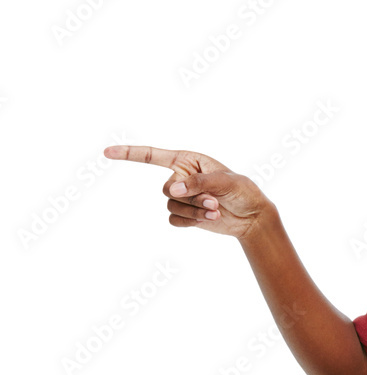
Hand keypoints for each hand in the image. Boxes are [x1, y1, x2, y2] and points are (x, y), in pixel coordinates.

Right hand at [103, 144, 272, 240]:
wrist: (252, 216)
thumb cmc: (243, 191)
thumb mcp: (225, 181)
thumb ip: (198, 183)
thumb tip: (172, 190)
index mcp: (188, 160)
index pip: (152, 156)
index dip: (129, 154)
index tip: (106, 153)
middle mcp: (181, 177)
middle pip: (166, 189)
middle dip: (191, 197)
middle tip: (214, 201)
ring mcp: (182, 196)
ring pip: (171, 206)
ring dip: (194, 211)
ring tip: (215, 210)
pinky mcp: (185, 214)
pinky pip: (174, 220)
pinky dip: (190, 222)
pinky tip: (208, 219)